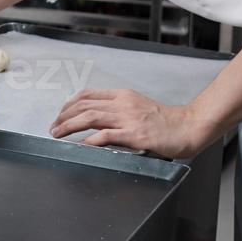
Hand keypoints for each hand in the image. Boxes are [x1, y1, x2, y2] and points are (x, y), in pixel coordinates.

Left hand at [49, 89, 214, 158]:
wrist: (188, 126)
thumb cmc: (165, 121)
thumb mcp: (138, 107)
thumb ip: (118, 110)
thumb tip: (96, 122)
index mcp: (123, 96)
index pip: (88, 95)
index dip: (69, 104)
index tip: (60, 114)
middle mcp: (123, 104)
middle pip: (84, 105)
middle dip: (63, 116)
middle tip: (53, 127)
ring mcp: (128, 119)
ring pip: (90, 117)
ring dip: (69, 126)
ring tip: (58, 134)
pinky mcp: (134, 135)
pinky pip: (106, 136)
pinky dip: (90, 140)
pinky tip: (81, 145)